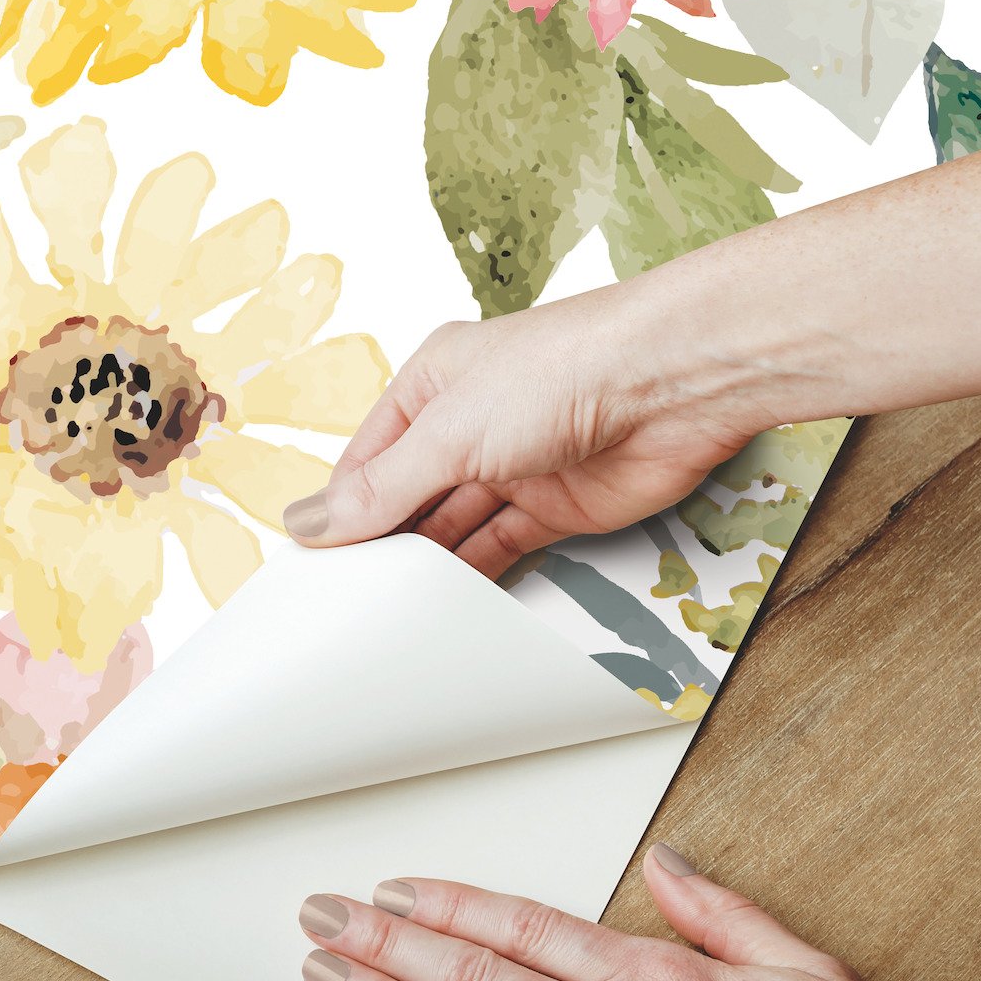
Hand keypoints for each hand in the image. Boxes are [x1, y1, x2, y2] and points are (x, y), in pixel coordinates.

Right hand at [283, 285, 772, 578]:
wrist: (672, 384)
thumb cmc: (561, 370)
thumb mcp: (448, 432)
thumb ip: (382, 488)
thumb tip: (308, 522)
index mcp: (432, 384)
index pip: (368, 458)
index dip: (340, 508)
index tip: (310, 562)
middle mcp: (470, 423)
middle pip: (410, 495)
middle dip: (382, 541)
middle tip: (344, 597)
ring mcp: (515, 466)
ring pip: (455, 526)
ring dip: (427, 564)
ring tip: (385, 611)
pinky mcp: (559, 507)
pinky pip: (503, 547)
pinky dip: (476, 576)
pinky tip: (446, 605)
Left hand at [297, 846, 930, 980]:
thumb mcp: (800, 970)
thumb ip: (719, 909)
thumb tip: (664, 861)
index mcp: (646, 978)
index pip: (517, 924)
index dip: (444, 904)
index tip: (392, 890)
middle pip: (469, 976)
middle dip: (383, 944)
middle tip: (322, 920)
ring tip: (326, 978)